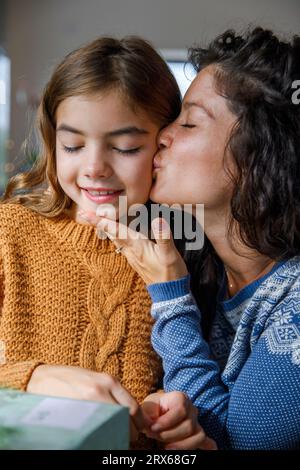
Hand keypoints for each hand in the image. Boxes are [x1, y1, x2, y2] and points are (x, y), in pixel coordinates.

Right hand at [27, 364, 148, 440]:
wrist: (42, 379)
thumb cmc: (70, 379)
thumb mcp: (95, 379)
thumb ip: (112, 392)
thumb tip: (130, 412)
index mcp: (109, 381)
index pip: (134, 407)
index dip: (139, 422)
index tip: (139, 428)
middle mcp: (101, 391)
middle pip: (126, 419)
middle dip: (130, 431)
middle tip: (126, 435)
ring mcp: (89, 403)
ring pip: (114, 427)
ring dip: (118, 435)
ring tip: (114, 436)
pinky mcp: (78, 415)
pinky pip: (98, 431)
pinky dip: (103, 437)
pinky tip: (100, 436)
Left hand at [78, 210, 187, 284]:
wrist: (169, 294)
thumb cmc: (170, 275)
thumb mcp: (170, 255)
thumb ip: (164, 237)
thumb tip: (158, 220)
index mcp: (137, 246)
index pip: (116, 230)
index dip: (101, 221)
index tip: (85, 214)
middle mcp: (131, 251)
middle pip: (111, 234)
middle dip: (98, 223)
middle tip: (83, 214)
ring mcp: (133, 257)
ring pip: (115, 239)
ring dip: (106, 229)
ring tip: (96, 220)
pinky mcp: (137, 260)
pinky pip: (122, 245)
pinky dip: (116, 236)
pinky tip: (116, 234)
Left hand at [141, 391, 216, 449]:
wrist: (157, 412)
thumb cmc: (152, 409)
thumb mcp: (147, 407)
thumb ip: (147, 414)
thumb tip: (147, 424)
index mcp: (180, 398)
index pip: (180, 411)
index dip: (166, 422)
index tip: (152, 428)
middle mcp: (192, 409)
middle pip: (188, 426)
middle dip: (169, 435)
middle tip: (153, 435)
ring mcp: (197, 422)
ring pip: (198, 436)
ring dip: (181, 445)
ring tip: (165, 446)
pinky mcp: (198, 434)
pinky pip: (208, 442)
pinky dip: (209, 447)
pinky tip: (212, 451)